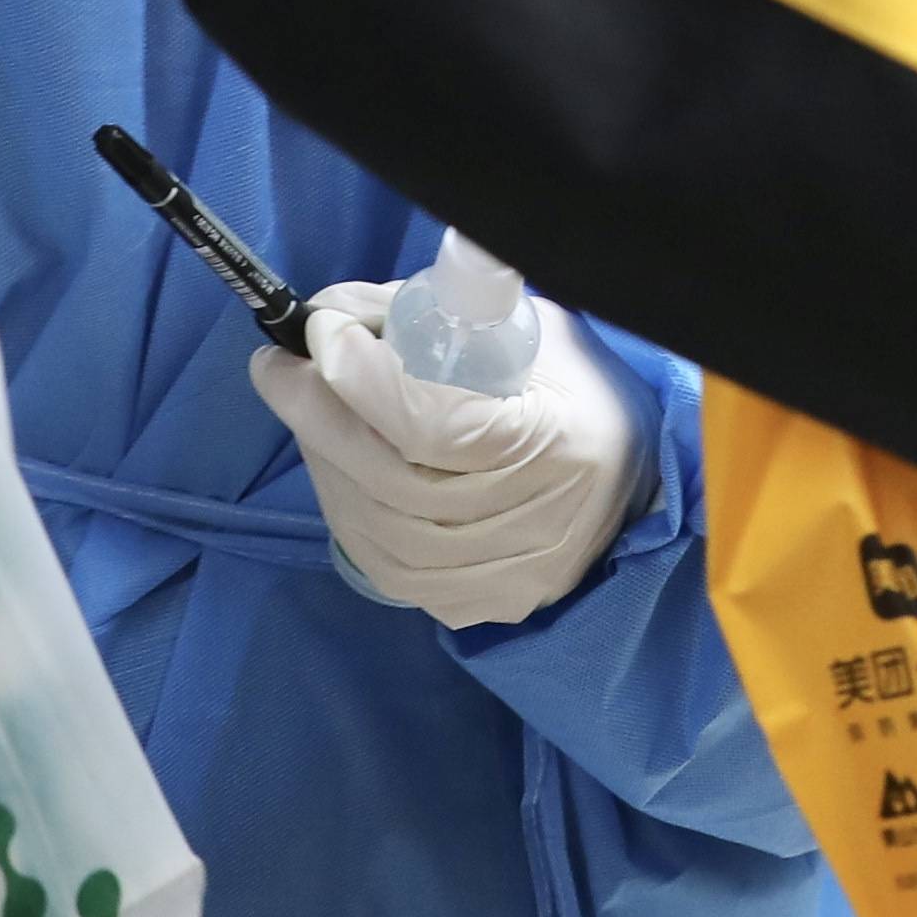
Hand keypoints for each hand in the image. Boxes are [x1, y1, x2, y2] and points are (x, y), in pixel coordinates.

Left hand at [251, 281, 643, 629]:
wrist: (634, 468)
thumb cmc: (573, 384)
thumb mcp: (520, 325)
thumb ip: (425, 313)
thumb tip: (331, 313)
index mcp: (564, 442)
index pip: (436, 426)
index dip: (362, 379)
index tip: (319, 332)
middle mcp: (544, 522)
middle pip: (395, 483)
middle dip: (319, 418)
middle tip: (282, 371)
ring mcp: (516, 575)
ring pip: (382, 535)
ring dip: (327, 469)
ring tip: (311, 418)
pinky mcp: (491, 602)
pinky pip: (393, 572)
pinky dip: (351, 519)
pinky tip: (342, 473)